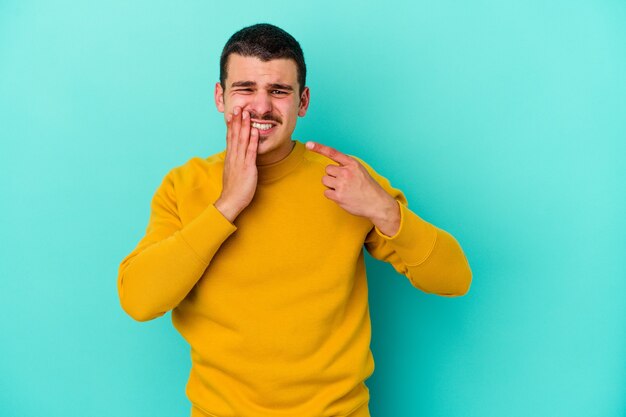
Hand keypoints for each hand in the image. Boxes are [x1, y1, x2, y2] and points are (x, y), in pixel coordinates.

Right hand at [214, 107, 259, 221]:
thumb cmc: (233, 189)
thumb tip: (236, 155)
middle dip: (237, 121)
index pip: (230, 137)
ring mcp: (240, 161)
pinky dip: (253, 141)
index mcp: (230, 157)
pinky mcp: (247, 168)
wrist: (230, 201)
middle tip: (238, 107)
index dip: (232, 125)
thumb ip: (235, 161)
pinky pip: (250, 152)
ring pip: (242, 140)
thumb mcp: (232, 171)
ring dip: (245, 126)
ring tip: (247, 114)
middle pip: (235, 135)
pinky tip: (255, 131)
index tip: (233, 113)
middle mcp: (234, 156)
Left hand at [305, 141, 400, 235]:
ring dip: (331, 185)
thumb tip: (332, 167)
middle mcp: (346, 172)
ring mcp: (341, 184)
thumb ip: (346, 166)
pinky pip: (326, 192)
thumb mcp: (360, 170)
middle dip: (332, 175)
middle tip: (343, 182)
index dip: (319, 148)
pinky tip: (342, 196)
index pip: (332, 153)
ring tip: (343, 189)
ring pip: (325, 180)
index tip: (309, 144)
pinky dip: (332, 195)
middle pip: (327, 169)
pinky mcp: (338, 196)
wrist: (376, 203)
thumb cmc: (368, 187)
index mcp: (352, 164)